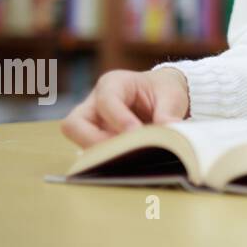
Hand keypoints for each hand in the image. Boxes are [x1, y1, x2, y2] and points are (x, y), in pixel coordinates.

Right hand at [61, 68, 189, 147]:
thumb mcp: (172, 95)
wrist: (160, 95)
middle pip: (74, 123)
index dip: (119, 119)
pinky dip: (104, 158)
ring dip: (97, 152)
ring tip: (125, 159)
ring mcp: (91, 122)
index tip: (136, 133)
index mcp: (114, 83)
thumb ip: (169, 111)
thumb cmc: (162, 90)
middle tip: (120, 151)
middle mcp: (95, 102)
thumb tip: (169, 129)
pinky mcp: (94, 138)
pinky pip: (89, 151)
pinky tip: (125, 163)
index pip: (106, 101)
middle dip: (92, 140)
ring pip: (76, 140)